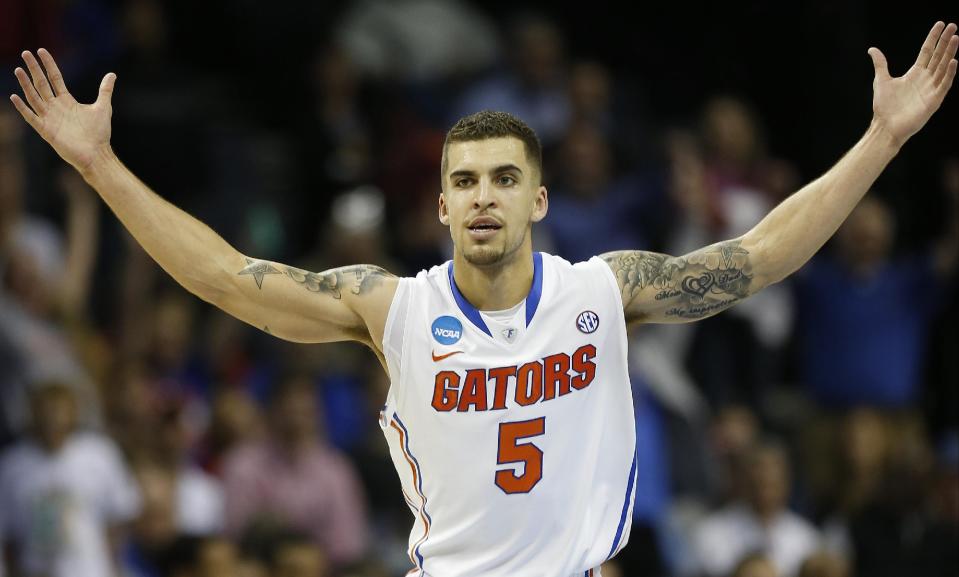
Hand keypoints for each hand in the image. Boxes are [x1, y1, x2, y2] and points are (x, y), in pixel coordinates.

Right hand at [9, 49, 116, 172]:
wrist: (96, 154)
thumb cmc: (99, 133)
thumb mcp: (103, 107)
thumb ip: (105, 90)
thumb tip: (112, 74)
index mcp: (67, 101)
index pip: (54, 78)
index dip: (48, 65)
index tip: (41, 51)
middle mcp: (55, 107)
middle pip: (42, 84)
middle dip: (34, 69)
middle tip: (26, 53)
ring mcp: (49, 118)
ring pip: (34, 97)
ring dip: (26, 84)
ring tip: (19, 69)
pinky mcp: (46, 130)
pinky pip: (31, 117)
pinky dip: (23, 108)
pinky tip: (15, 96)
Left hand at [869, 21, 957, 147]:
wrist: (886, 126)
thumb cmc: (884, 106)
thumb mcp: (881, 80)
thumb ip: (880, 64)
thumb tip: (872, 49)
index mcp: (915, 73)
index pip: (927, 51)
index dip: (933, 38)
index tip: (941, 24)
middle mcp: (926, 79)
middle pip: (938, 56)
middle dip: (946, 41)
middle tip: (953, 26)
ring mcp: (931, 89)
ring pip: (943, 67)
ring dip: (949, 53)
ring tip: (955, 38)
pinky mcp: (934, 100)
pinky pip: (944, 84)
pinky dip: (949, 73)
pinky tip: (952, 62)